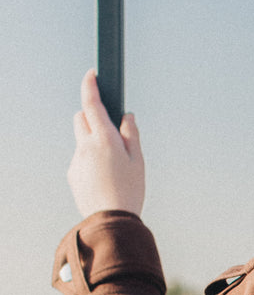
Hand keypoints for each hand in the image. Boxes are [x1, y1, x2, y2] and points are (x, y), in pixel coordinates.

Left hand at [68, 69, 144, 218]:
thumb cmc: (129, 191)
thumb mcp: (138, 161)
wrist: (110, 220)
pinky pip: (79, 157)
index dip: (90, 85)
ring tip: (110, 162)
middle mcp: (86, 146)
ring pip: (80, 138)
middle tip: (110, 131)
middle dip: (92, 116)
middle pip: (82, 117)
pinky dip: (89, 159)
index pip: (92, 103)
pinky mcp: (73, 173)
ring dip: (91, 140)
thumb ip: (132, 134)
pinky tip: (103, 177)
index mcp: (105, 139)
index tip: (91, 74)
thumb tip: (127, 117)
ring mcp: (76, 159)